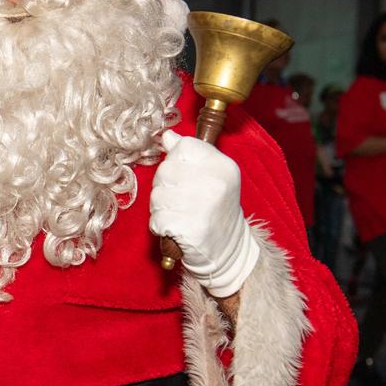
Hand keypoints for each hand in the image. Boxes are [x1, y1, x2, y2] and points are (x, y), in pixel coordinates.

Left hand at [149, 131, 259, 297]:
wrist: (228, 250)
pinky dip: (161, 226)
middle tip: (181, 200)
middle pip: (165, 170)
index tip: (185, 175)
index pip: (183, 146)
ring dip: (161, 208)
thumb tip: (167, 135)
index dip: (176, 161)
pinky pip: (157, 219)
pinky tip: (176, 229)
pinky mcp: (190, 229)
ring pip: (157, 196)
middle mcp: (215, 183)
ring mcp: (203, 207)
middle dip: (164, 187)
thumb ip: (189, 154)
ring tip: (180, 215)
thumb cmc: (215, 209)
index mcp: (223, 166)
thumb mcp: (211, 175)